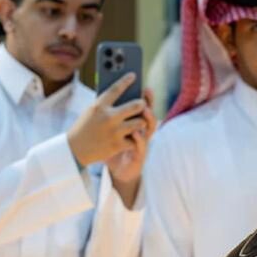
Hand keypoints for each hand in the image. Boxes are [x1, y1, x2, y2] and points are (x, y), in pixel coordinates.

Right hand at [67, 73, 148, 167]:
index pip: (116, 89)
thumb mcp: (91, 111)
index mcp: (99, 106)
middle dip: (142, 104)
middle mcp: (108, 117)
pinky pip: (135, 139)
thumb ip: (105, 104)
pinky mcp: (118, 144)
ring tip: (138, 121)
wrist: (74, 150)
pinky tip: (131, 137)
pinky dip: (133, 138)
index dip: (126, 80)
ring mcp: (114, 131)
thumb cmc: (85, 127)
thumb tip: (123, 93)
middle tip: (142, 104)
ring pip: (140, 122)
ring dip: (140, 122)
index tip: (133, 75)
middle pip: (136, 105)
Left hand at [106, 89, 156, 206]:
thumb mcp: (113, 130)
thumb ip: (114, 116)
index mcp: (137, 122)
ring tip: (144, 110)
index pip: (144, 107)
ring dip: (147, 119)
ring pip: (149, 129)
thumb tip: (106, 96)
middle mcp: (143, 131)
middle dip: (149, 105)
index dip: (147, 98)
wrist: (116, 169)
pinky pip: (141, 146)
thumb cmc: (113, 147)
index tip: (144, 87)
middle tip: (144, 96)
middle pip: (150, 114)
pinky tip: (135, 132)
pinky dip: (139, 139)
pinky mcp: (139, 155)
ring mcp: (143, 142)